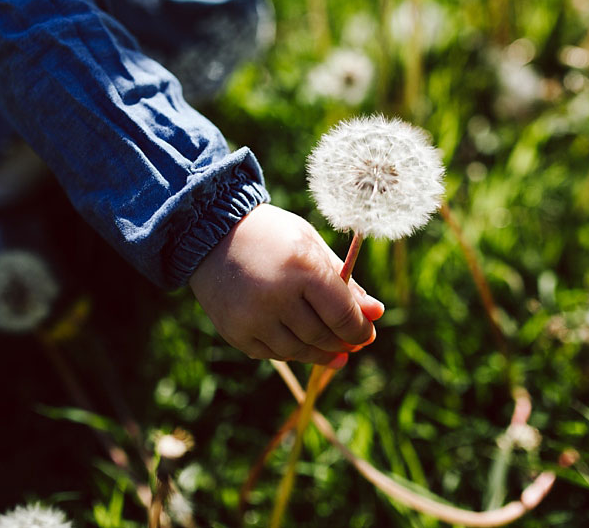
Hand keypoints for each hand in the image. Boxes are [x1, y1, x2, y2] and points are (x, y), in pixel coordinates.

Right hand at [190, 204, 382, 366]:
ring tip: (332, 350)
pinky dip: (291, 351)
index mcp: (302, 268)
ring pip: (298, 351)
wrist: (212, 233)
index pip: (343, 315)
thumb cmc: (273, 235)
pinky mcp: (235, 332)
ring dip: (320, 353)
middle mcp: (276, 296)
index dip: (361, 329)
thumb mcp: (312, 246)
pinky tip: (300, 344)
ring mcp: (252, 318)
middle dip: (343, 342)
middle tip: (353, 342)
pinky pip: (272, 353)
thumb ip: (345, 283)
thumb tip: (376, 314)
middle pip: (322, 335)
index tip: (368, 332)